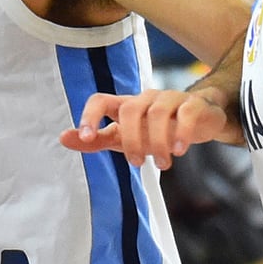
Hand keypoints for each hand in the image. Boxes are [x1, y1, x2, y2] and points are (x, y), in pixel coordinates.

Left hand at [61, 86, 238, 164]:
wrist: (199, 118)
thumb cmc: (154, 128)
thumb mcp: (122, 136)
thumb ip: (95, 139)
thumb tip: (63, 138)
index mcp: (123, 105)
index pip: (99, 100)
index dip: (89, 117)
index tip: (87, 137)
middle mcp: (144, 98)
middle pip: (130, 110)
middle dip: (131, 140)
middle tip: (136, 164)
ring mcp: (169, 99)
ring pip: (158, 114)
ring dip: (157, 142)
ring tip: (162, 164)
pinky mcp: (193, 105)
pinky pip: (186, 114)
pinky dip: (182, 133)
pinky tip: (179, 150)